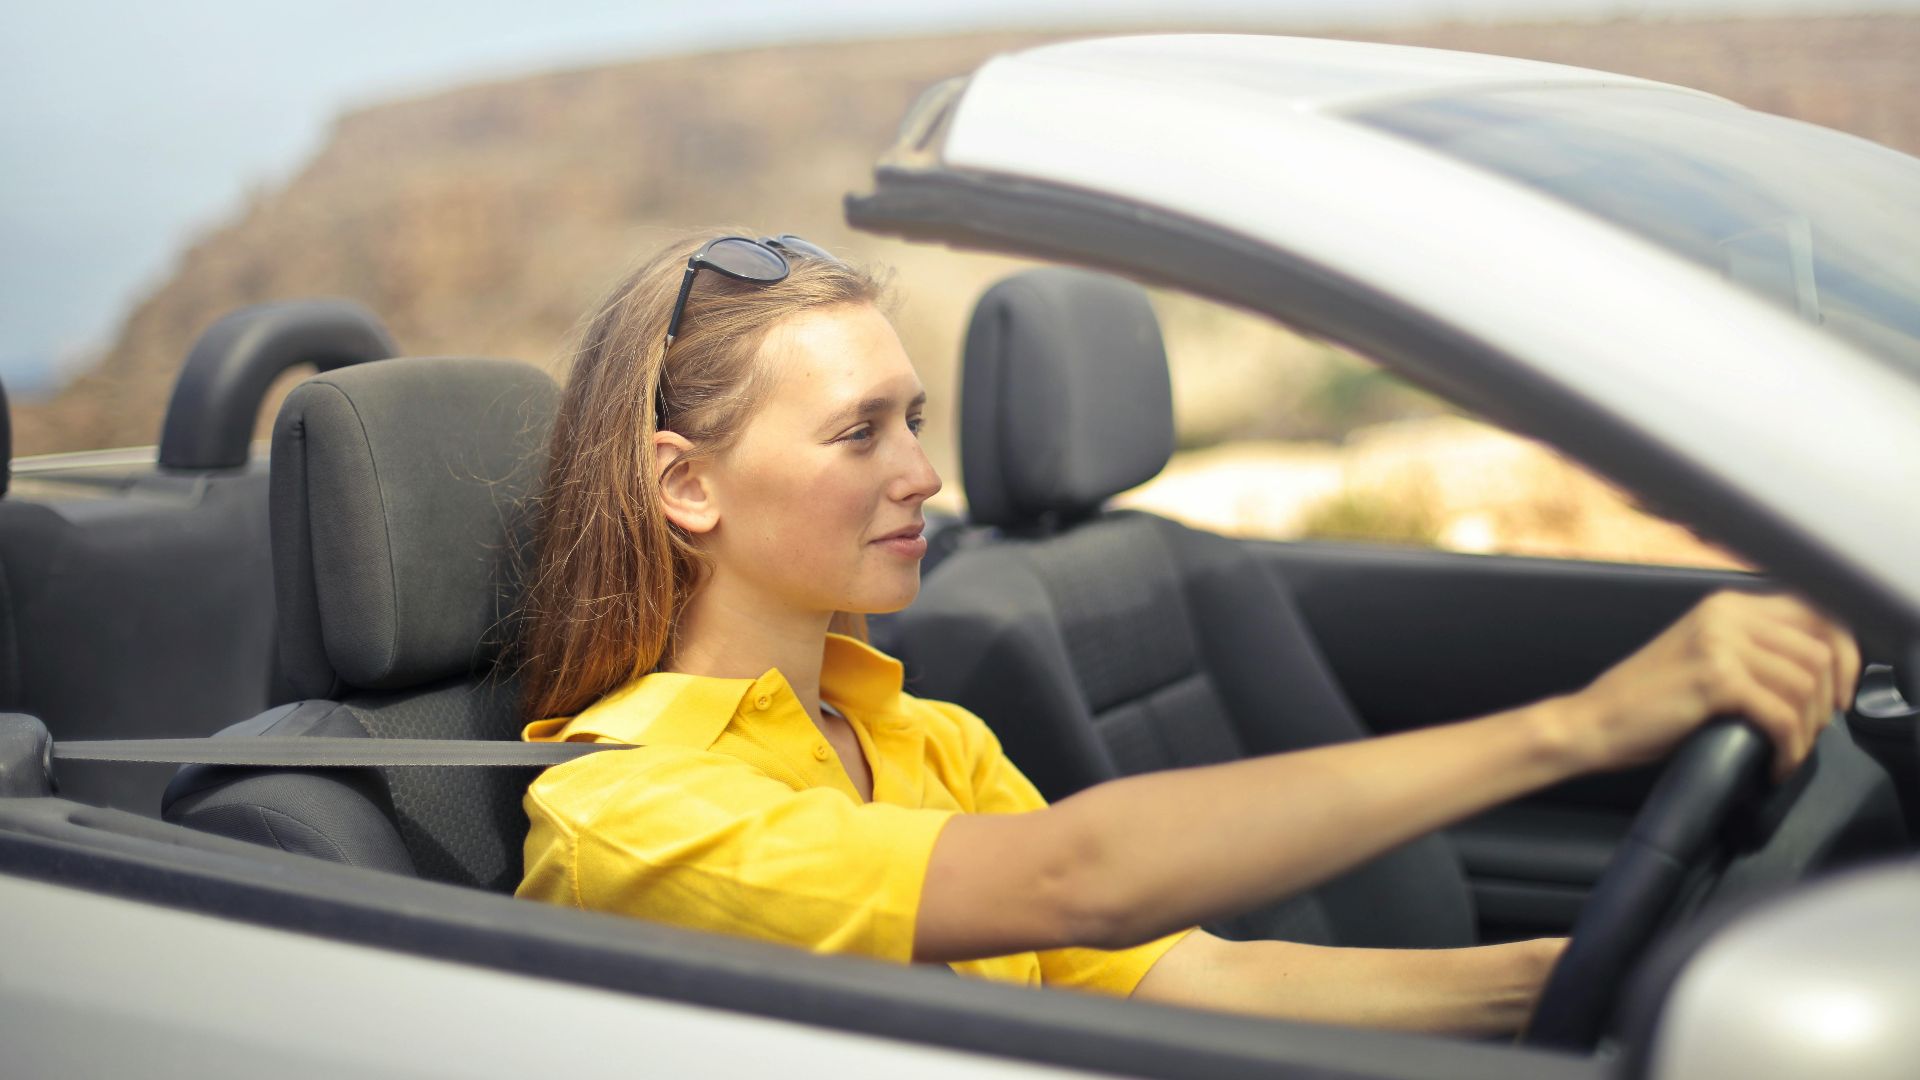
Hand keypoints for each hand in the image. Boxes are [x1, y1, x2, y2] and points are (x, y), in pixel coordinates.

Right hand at [1563, 590, 1860, 780]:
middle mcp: (1726, 614)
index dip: (1844, 654)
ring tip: (1787, 750)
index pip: (1817, 613)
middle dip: (1828, 701)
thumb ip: (1751, 651)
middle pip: (1819, 650)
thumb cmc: (1646, 703)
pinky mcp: (1715, 680)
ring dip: (1807, 729)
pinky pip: (1782, 716)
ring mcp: (1719, 644)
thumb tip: (1817, 673)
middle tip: (1811, 734)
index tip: (1841, 693)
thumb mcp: (1704, 658)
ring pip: (1805, 685)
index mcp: (1726, 605)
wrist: (1593, 722)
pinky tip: (1774, 764)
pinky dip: (1788, 748)